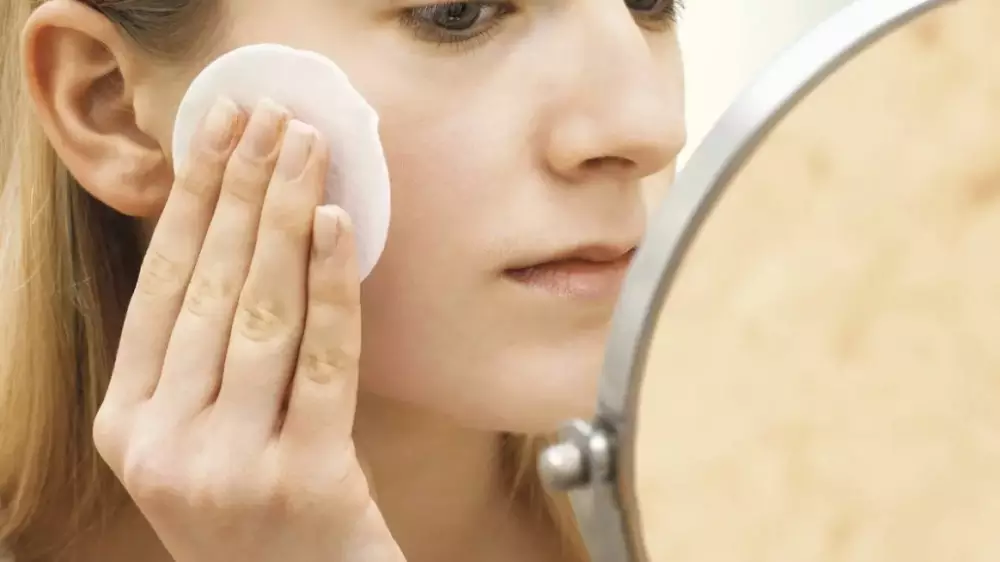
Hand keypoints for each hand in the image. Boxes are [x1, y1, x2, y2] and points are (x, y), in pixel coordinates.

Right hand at [93, 97, 402, 561]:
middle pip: (209, 288)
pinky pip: (324, 361)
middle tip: (269, 120)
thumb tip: (241, 228)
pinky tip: (336, 226)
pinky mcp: (304, 481)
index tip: (217, 133)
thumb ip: (202, 356)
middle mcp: (166, 444)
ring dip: (286, 220)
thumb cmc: (257, 507)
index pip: (160, 287)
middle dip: (241, 191)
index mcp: (130, 424)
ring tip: (305, 151)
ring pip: (261, 314)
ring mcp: (230, 466)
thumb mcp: (200, 436)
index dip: (191, 202)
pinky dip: (332, 287)